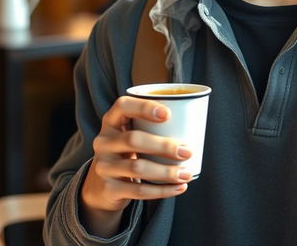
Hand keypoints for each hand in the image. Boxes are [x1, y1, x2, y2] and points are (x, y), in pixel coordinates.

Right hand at [81, 96, 192, 221]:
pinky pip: (138, 190)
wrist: (102, 187)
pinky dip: (162, 190)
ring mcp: (103, 166)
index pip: (123, 106)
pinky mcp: (108, 189)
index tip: (168, 114)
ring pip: (137, 168)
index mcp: (111, 121)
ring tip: (186, 173)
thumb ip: (151, 126)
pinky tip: (179, 187)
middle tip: (187, 151)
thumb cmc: (128, 151)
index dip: (144, 107)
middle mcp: (103, 141)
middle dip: (164, 146)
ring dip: (166, 172)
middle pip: (133, 140)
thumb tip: (194, 123)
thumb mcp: (131, 133)